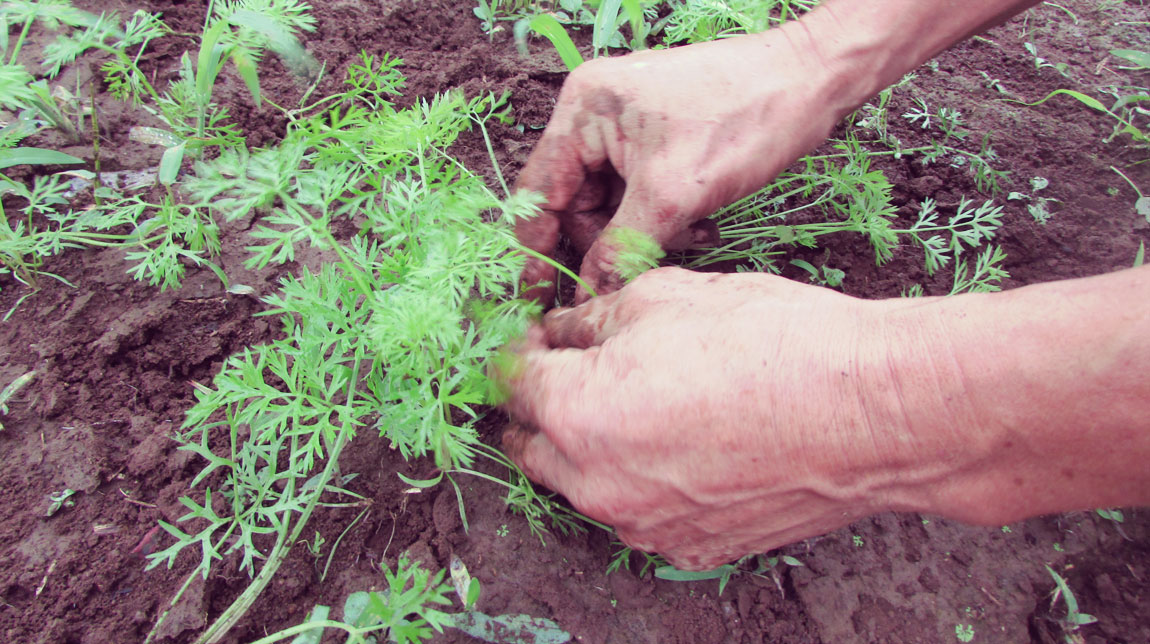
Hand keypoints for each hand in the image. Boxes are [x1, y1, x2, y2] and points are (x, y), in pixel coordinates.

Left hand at [500, 267, 942, 569]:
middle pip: (533, 446)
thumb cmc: (774, 344)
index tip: (537, 337)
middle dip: (540, 407)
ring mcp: (646, 526)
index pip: (513, 383)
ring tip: (631, 408)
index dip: (519, 350)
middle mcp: (599, 485)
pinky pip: (640, 516)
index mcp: (579, 414)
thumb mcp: (666, 297)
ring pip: (583, 488)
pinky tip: (679, 448)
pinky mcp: (692, 548)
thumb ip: (595, 319)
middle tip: (567, 371)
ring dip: (587, 449)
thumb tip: (566, 332)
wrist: (871, 414)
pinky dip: (641, 483)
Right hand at [514, 27, 852, 304]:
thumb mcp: (674, 195)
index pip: (538, 192)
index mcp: (582, 111)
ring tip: (692, 234)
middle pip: (575, 205)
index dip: (534, 250)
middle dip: (611, 241)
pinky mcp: (657, 141)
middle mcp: (594, 115)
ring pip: (612, 206)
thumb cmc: (744, 119)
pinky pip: (640, 196)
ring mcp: (626, 128)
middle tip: (646, 264)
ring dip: (646, 233)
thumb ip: (620, 248)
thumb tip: (585, 296)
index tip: (531, 299)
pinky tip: (702, 224)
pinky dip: (665, 219)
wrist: (813, 80)